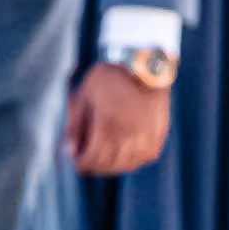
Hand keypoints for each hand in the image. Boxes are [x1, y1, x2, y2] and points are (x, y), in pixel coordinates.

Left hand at [64, 60, 172, 175]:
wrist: (146, 63)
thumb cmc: (111, 77)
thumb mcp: (84, 96)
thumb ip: (75, 125)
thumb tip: (69, 150)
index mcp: (107, 128)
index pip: (91, 160)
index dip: (81, 162)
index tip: (77, 159)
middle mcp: (127, 136)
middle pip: (108, 165)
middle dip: (95, 165)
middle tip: (89, 158)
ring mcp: (145, 137)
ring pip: (127, 164)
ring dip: (114, 165)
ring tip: (107, 157)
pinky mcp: (158, 134)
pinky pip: (145, 157)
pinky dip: (134, 159)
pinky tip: (127, 152)